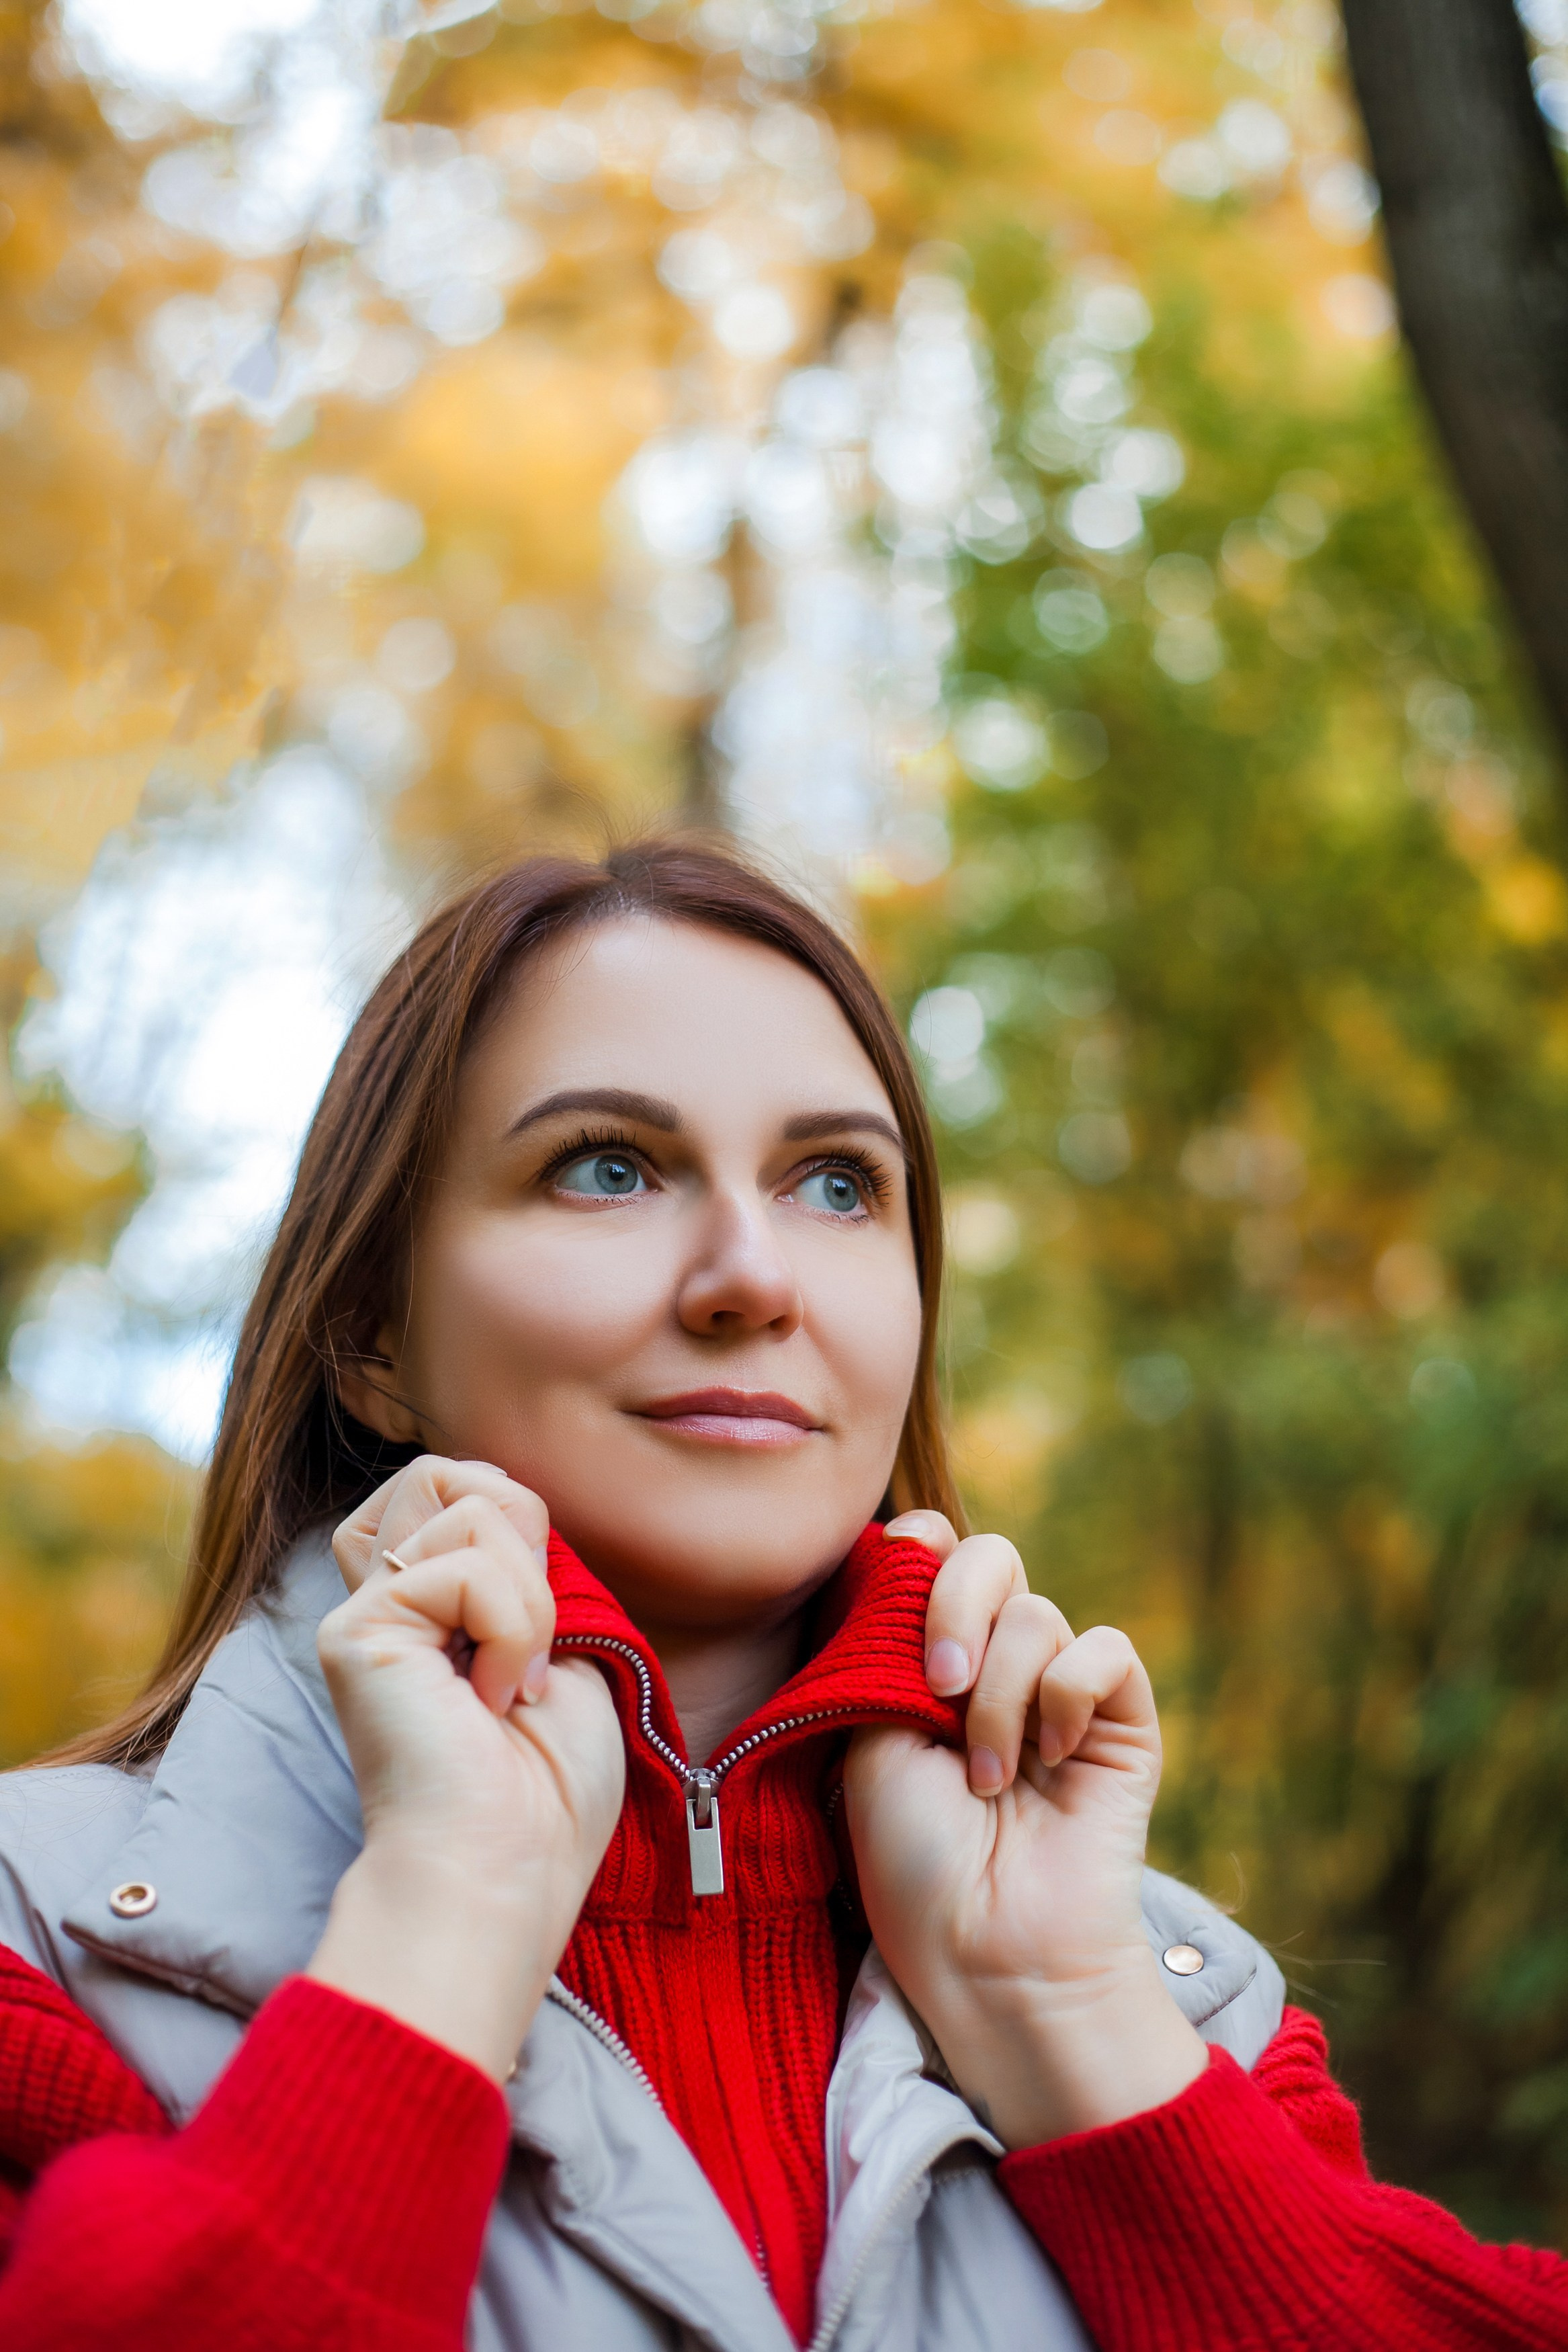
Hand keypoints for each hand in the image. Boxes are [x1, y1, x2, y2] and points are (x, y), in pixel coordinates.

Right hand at [306, 1455, 624, 2081]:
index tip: (538, 1624)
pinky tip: (491, 1699)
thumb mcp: (565, 1649)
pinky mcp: (355, 1632)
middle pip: (440, 1471)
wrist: (509, 1871)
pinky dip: (511, 1627)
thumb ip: (529, 1570)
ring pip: (463, 1502)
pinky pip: (464, 1566)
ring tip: (512, 1679)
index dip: (514, 1520)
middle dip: (516, 1526)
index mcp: (427, 1606)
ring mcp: (363, 1613)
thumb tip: (508, 1501)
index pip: (452, 1487)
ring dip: (527, 1594)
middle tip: (527, 1631)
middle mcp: (383, 1600)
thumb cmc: (547, 1791)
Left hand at [844, 1513, 1204, 2146]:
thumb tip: (909, 1536)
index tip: (895, 1577)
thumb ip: (888, 1633)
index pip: (933, 1553)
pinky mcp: (1122, 1721)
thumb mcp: (869, 1730)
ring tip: (988, 1778)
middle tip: (937, 1684)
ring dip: (1001, 1694)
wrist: (983, 1948)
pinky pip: (1104, 1651)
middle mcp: (996, 1667)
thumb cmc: (912, 1857)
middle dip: (955, 1603)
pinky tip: (1049, 1757)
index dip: (918, 1550)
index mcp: (928, 1665)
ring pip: (1037, 1613)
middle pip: (990, 1556)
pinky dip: (1066, 1694)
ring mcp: (1060, 1693)